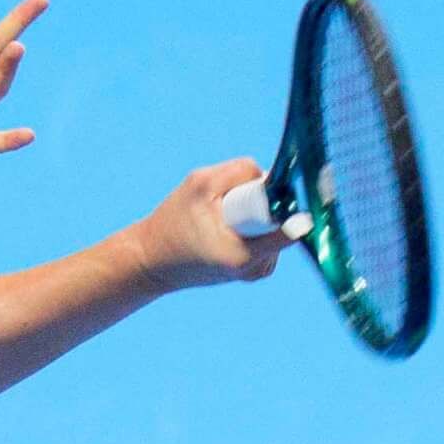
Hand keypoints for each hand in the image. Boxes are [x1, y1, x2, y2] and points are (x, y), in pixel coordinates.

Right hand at [131, 158, 293, 290]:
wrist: (155, 261)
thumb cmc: (173, 222)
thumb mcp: (200, 184)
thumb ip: (239, 172)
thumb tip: (275, 174)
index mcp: (244, 255)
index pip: (288, 225)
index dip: (283, 198)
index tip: (277, 188)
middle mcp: (258, 268)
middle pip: (281, 217)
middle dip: (260, 200)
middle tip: (225, 204)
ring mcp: (261, 270)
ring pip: (276, 222)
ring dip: (254, 211)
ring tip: (220, 219)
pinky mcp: (260, 268)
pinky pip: (269, 232)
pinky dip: (253, 223)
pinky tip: (227, 228)